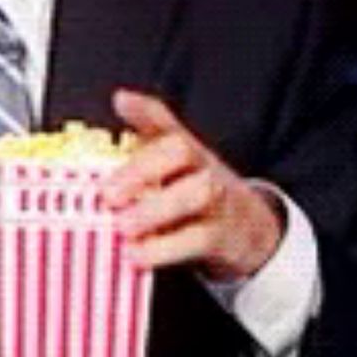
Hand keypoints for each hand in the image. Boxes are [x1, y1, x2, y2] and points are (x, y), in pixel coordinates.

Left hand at [105, 89, 283, 281]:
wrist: (248, 230)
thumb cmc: (193, 190)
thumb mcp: (172, 162)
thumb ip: (143, 137)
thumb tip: (117, 105)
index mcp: (185, 147)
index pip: (164, 119)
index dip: (144, 109)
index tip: (121, 102)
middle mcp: (203, 165)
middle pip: (181, 151)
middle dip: (142, 168)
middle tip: (108, 193)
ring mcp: (217, 199)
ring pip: (196, 193)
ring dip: (155, 210)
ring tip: (122, 226)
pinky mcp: (221, 237)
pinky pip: (198, 239)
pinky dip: (165, 249)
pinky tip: (137, 254)